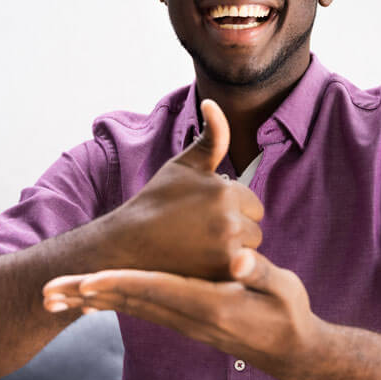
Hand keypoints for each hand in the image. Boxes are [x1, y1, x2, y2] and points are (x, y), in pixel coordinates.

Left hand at [42, 248, 323, 379]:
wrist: (291, 350)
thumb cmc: (288, 314)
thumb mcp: (283, 289)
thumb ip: (260, 274)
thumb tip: (239, 262)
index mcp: (211, 306)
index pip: (159, 290)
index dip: (122, 283)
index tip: (88, 280)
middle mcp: (189, 316)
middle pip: (131, 302)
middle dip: (87, 295)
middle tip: (47, 292)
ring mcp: (183, 321)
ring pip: (130, 307)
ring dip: (91, 301)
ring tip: (56, 295)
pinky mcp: (182, 319)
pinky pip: (139, 309)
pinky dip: (111, 302)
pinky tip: (90, 299)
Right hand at [101, 99, 263, 279]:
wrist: (125, 248)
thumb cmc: (155, 203)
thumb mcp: (183, 166)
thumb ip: (211, 137)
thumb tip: (214, 101)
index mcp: (225, 191)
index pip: (253, 205)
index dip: (232, 211)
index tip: (204, 216)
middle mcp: (230, 221)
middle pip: (255, 231)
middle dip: (235, 233)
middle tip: (200, 235)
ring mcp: (227, 252)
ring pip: (250, 253)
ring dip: (234, 254)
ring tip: (200, 251)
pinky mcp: (220, 278)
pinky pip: (242, 274)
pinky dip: (228, 273)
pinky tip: (203, 267)